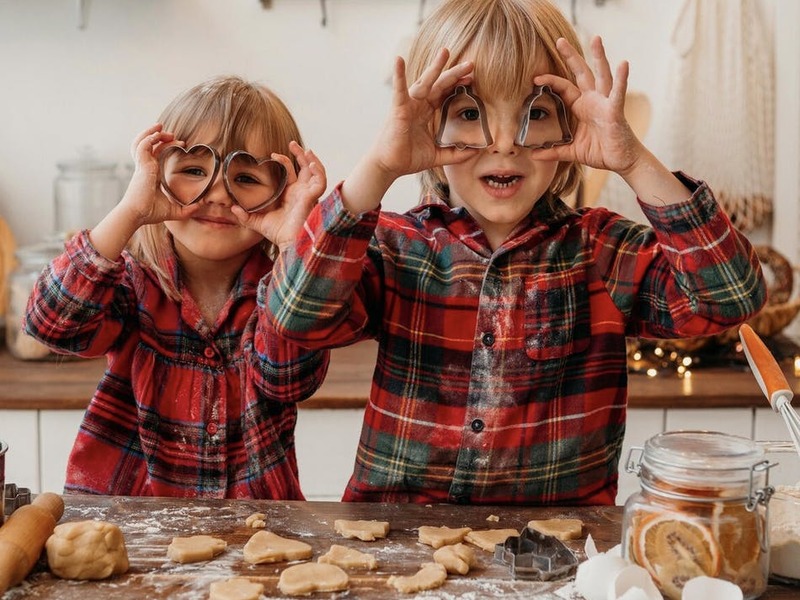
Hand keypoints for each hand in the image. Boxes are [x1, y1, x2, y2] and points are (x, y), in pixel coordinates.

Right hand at [118, 124, 201, 226]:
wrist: (137, 214)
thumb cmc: (150, 213)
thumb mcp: (173, 211)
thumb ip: (186, 210)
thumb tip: (200, 207)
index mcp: (151, 175)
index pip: (156, 155)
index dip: (166, 147)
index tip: (181, 144)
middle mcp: (145, 168)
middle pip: (149, 145)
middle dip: (160, 137)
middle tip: (173, 134)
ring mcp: (142, 166)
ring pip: (142, 142)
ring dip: (151, 132)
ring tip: (160, 126)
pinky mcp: (141, 166)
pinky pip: (142, 146)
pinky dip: (148, 137)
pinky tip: (157, 134)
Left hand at [231, 141, 326, 251]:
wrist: (289, 243)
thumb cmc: (279, 234)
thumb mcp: (258, 222)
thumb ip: (245, 216)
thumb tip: (232, 208)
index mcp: (291, 195)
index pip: (290, 173)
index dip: (284, 162)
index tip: (273, 154)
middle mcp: (301, 192)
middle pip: (305, 169)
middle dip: (300, 155)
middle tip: (292, 143)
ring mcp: (308, 194)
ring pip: (315, 172)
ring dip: (312, 160)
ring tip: (306, 149)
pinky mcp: (313, 198)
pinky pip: (320, 182)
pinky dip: (318, 171)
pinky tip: (312, 162)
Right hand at [340, 49, 476, 213]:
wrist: (389, 166)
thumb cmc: (408, 158)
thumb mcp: (437, 156)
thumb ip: (456, 154)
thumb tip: (476, 151)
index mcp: (427, 113)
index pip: (445, 94)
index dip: (458, 86)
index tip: (472, 80)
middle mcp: (419, 105)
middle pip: (439, 84)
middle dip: (455, 74)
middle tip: (471, 64)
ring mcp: (409, 105)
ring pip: (424, 82)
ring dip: (435, 67)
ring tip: (445, 52)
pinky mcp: (398, 109)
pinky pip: (399, 90)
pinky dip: (398, 75)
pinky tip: (399, 60)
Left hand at [532, 36, 643, 176]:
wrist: (621, 161)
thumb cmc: (600, 151)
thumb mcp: (572, 151)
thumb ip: (554, 151)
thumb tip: (533, 154)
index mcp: (581, 107)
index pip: (563, 88)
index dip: (550, 82)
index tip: (535, 79)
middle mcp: (593, 100)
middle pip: (581, 73)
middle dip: (571, 57)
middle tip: (559, 40)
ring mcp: (605, 103)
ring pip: (601, 75)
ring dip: (599, 57)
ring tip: (596, 39)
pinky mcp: (615, 111)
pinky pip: (618, 93)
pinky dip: (621, 79)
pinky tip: (623, 64)